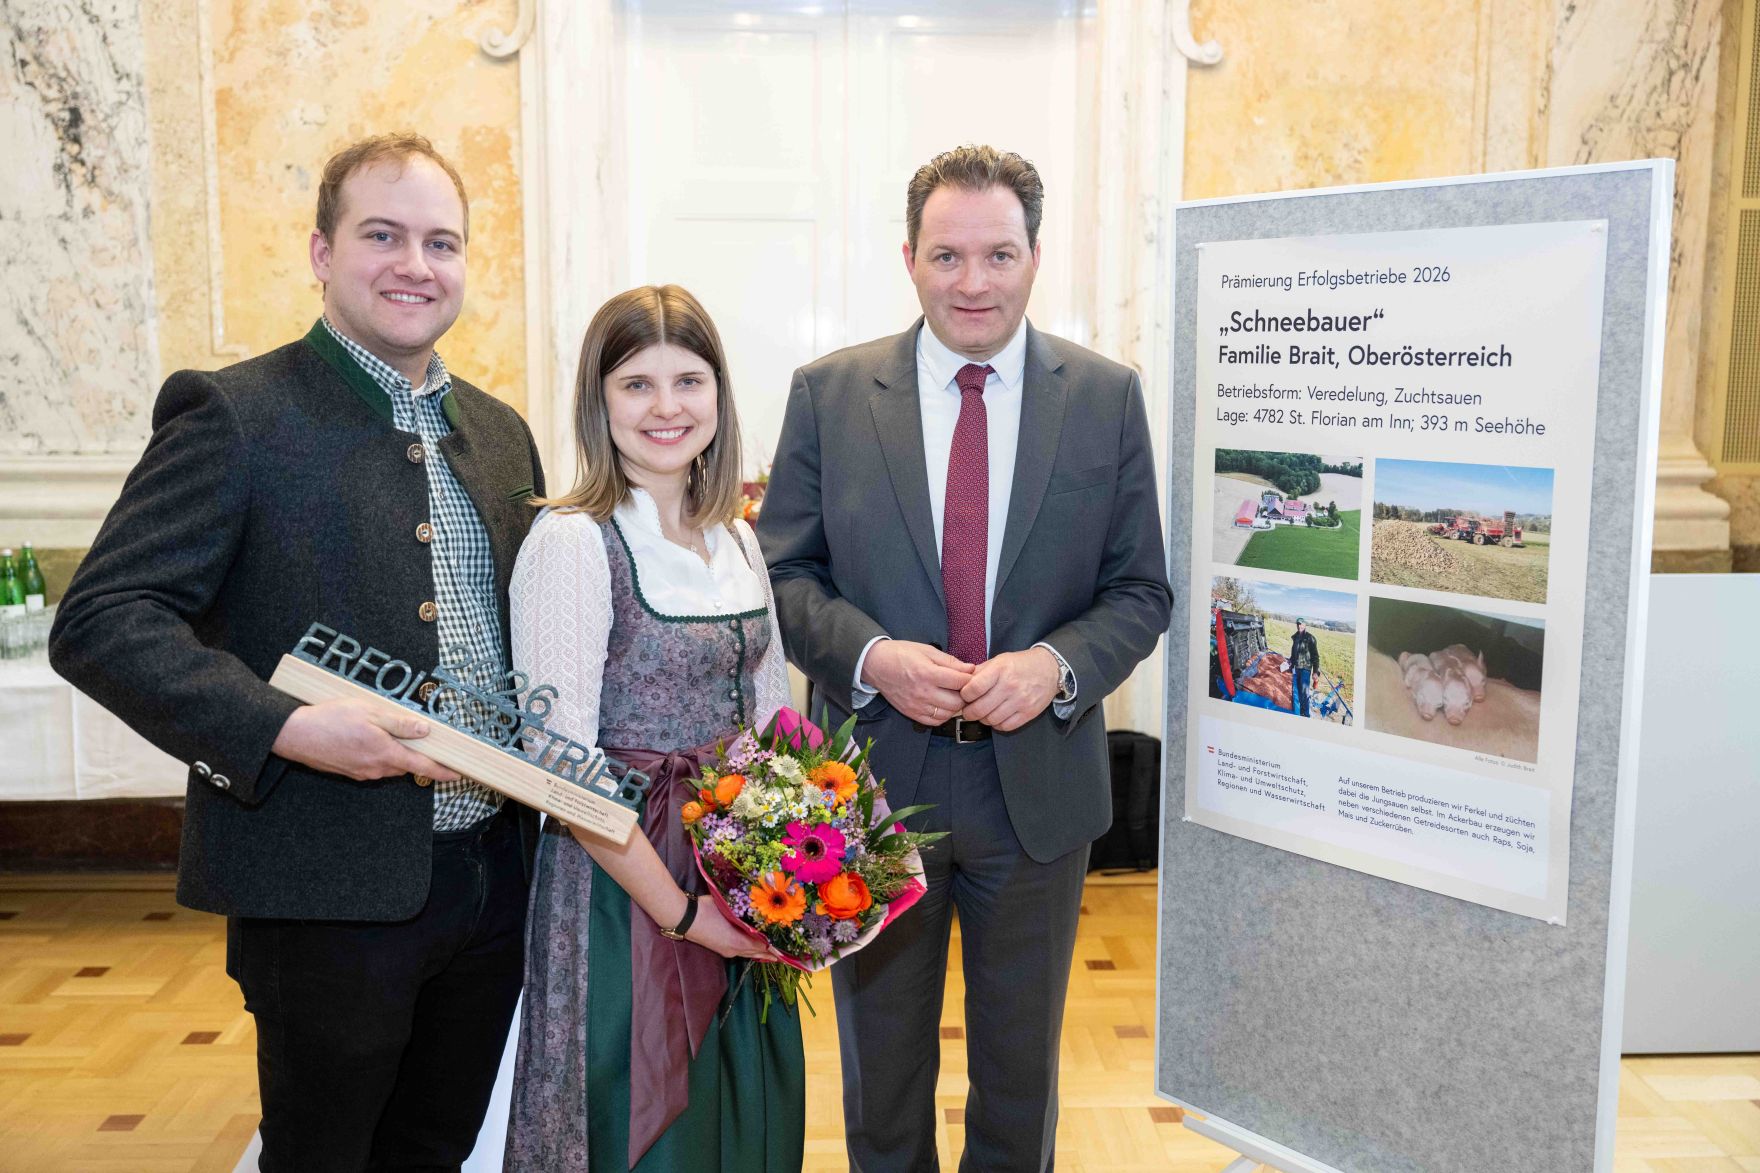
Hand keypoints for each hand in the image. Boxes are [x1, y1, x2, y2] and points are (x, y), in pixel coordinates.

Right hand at [270, 699, 457, 782]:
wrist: (295, 735)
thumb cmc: (331, 719)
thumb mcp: (370, 712)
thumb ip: (399, 723)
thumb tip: (425, 730)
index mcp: (385, 753)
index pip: (423, 766)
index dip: (443, 771)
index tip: (457, 774)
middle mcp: (376, 768)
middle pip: (406, 765)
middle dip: (415, 755)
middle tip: (419, 738)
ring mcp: (362, 773)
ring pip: (389, 765)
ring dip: (394, 753)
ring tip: (385, 732)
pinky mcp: (350, 772)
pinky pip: (373, 765)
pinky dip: (378, 755)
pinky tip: (368, 739)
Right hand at [685, 899, 782, 960]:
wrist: (684, 918)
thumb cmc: (706, 910)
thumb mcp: (728, 909)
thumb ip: (743, 914)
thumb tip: (758, 912)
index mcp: (738, 941)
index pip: (762, 946)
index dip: (775, 948)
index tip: (787, 949)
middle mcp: (734, 950)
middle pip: (757, 953)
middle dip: (770, 954)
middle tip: (784, 955)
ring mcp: (726, 951)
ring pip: (748, 954)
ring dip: (760, 953)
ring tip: (773, 953)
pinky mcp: (720, 950)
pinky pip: (741, 952)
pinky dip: (750, 951)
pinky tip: (754, 947)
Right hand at [861, 640, 973, 725]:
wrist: (876, 665)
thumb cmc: (901, 654)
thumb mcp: (927, 650)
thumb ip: (950, 661)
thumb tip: (970, 668)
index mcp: (927, 673)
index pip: (960, 682)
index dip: (970, 679)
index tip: (971, 675)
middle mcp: (923, 692)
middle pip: (957, 702)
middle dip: (965, 695)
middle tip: (964, 688)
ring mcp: (917, 705)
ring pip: (948, 714)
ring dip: (955, 706)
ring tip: (952, 695)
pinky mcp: (911, 713)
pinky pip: (935, 721)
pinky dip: (943, 715)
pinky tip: (942, 704)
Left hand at [960, 647, 1060, 731]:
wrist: (1050, 669)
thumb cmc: (1019, 664)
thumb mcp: (999, 661)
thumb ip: (979, 672)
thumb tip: (960, 684)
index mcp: (1000, 670)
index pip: (973, 689)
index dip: (964, 696)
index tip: (965, 696)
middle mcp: (1010, 686)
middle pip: (979, 708)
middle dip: (969, 712)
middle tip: (969, 711)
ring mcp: (1020, 701)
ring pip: (991, 720)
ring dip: (983, 719)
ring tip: (984, 713)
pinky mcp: (1029, 713)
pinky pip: (1005, 726)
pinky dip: (997, 725)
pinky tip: (997, 717)